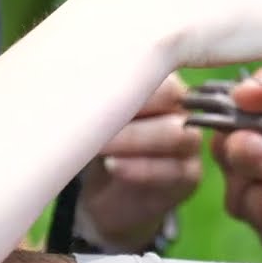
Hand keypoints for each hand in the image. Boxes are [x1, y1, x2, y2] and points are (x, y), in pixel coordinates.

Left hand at [76, 73, 201, 251]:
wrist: (105, 197)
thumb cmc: (97, 143)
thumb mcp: (93, 114)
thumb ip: (93, 95)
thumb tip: (71, 80)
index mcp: (161, 82)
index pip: (157, 65)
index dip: (126, 76)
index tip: (88, 85)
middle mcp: (182, 108)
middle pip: (171, 96)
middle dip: (128, 105)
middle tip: (88, 116)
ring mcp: (189, 142)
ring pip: (176, 134)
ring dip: (133, 138)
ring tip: (99, 145)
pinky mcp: (190, 176)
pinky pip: (173, 170)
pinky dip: (140, 169)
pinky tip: (112, 166)